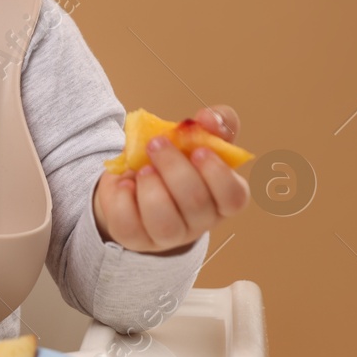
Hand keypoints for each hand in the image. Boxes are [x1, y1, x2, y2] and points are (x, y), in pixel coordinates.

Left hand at [92, 104, 248, 254]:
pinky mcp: (136, 238)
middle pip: (197, 204)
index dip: (218, 174)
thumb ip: (213, 122)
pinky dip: (122, 200)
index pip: (234, 197)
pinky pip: (128, 226)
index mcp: (220, 197)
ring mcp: (168, 236)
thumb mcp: (195, 138)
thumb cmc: (173, 161)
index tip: (198, 150)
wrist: (133, 180)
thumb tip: (208, 118)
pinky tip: (124, 184)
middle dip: (174, 169)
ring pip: (165, 223)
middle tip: (156, 144)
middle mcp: (199, 222)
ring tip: (142, 168)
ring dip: (151, 189)